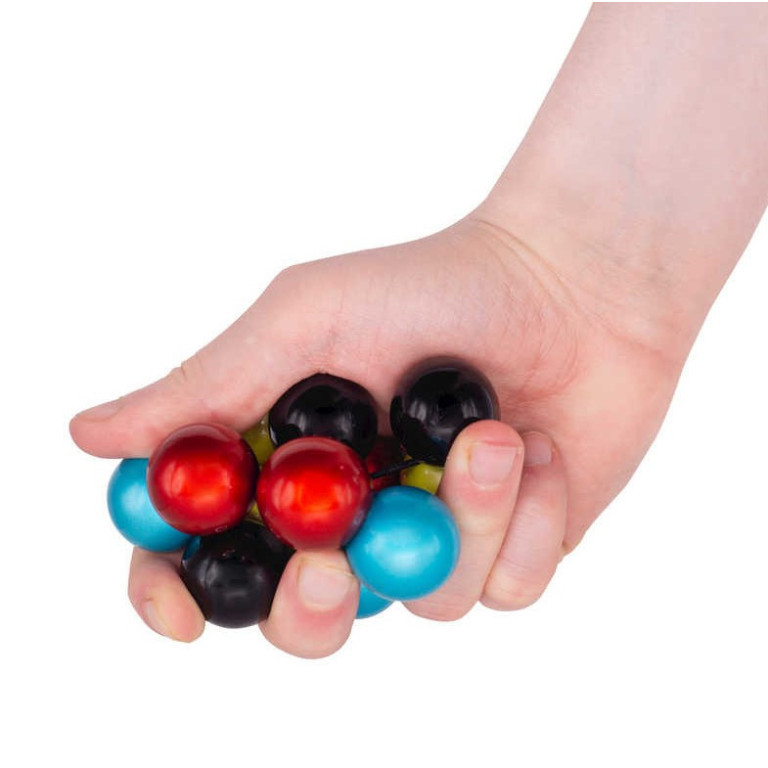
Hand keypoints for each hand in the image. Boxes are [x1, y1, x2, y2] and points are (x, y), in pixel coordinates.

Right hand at [70, 209, 685, 656]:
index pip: (207, 548)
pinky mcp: (509, 547)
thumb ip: (210, 387)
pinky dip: (524, 522)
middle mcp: (355, 510)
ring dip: (462, 519)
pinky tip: (540, 453)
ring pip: (423, 602)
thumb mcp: (305, 318)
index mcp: (291, 459)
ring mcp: (432, 535)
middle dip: (311, 607)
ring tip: (498, 434)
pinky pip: (506, 588)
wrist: (572, 281)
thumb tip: (89, 437)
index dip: (175, 590)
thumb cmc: (433, 284)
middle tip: (328, 566)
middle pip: (303, 614)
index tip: (178, 611)